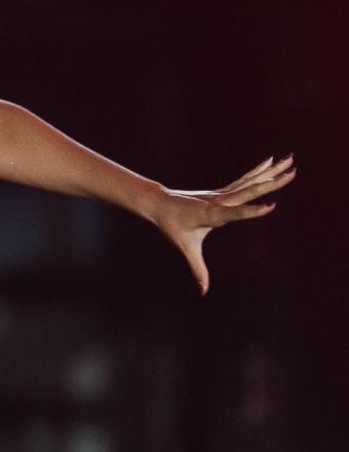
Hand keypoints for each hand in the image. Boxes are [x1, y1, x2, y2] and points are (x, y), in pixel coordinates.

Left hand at [148, 155, 295, 295]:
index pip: (235, 213)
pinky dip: (258, 171)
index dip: (252, 211)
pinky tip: (271, 161)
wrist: (158, 203)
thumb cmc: (171, 226)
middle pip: (249, 190)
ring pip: (250, 182)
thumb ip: (197, 269)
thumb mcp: (185, 248)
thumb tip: (203, 291)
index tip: (272, 205)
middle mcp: (220, 201)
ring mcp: (222, 194)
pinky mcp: (222, 192)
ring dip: (271, 172)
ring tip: (290, 160)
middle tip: (293, 172)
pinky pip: (244, 180)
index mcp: (212, 215)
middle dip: (272, 183)